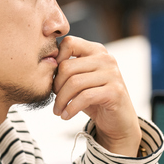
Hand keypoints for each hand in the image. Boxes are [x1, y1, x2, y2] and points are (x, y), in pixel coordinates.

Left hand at [52, 36, 141, 156]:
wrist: (118, 120)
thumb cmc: (95, 99)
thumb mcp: (80, 81)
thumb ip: (67, 70)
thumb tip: (46, 67)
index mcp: (96, 51)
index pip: (69, 43)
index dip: (55, 61)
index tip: (53, 80)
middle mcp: (106, 59)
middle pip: (67, 66)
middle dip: (56, 86)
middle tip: (55, 101)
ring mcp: (112, 74)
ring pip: (74, 83)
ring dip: (61, 100)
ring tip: (58, 110)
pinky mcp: (115, 91)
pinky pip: (85, 97)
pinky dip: (71, 108)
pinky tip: (66, 115)